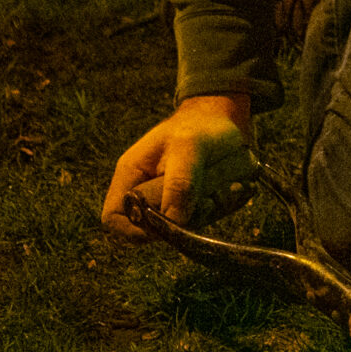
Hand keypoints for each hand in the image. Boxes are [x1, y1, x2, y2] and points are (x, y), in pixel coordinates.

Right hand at [103, 94, 256, 239]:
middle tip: (210, 191)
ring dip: (214, 206)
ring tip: (227, 180)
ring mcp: (174, 202)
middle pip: (157, 228)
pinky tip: (237, 184)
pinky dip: (226, 204)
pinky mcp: (198, 205)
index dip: (133, 229)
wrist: (226, 121)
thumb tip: (174, 222)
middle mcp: (149, 194)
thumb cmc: (199, 127)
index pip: (113, 218)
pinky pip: (210, 218)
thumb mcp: (189, 147)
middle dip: (188, 214)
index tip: (166, 225)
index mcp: (132, 176)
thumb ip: (180, 183)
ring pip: (188, 226)